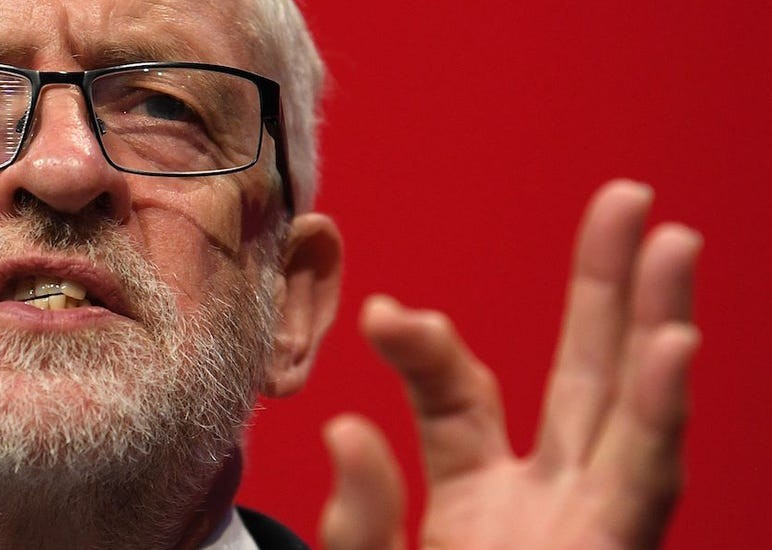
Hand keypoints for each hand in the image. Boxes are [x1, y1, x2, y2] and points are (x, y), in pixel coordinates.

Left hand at [320, 181, 701, 548]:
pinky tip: (673, 341)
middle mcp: (541, 501)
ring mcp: (584, 524)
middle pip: (582, 377)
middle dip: (604, 289)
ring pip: (632, 412)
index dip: (426, 348)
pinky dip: (659, 415)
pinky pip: (646, 480)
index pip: (457, 399)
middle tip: (622, 200)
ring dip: (656, 325)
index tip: (384, 314)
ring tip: (672, 241)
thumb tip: (345, 430)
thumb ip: (362, 516)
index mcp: (474, 498)